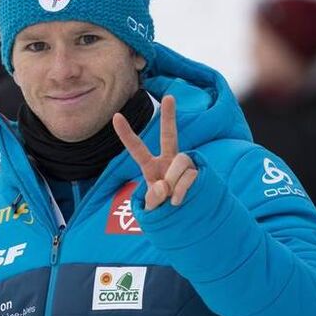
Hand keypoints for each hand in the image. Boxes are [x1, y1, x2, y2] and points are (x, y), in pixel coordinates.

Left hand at [112, 95, 197, 210]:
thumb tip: (164, 185)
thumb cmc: (165, 211)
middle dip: (169, 117)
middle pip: (169, 135)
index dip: (126, 134)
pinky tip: (177, 201)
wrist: (188, 218)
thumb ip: (153, 198)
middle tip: (170, 97)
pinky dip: (182, 191)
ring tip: (171, 199)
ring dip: (174, 182)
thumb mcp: (152, 207)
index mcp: (151, 167)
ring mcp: (185, 165)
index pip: (137, 149)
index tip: (116, 116)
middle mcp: (169, 161)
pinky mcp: (198, 172)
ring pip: (180, 162)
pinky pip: (189, 176)